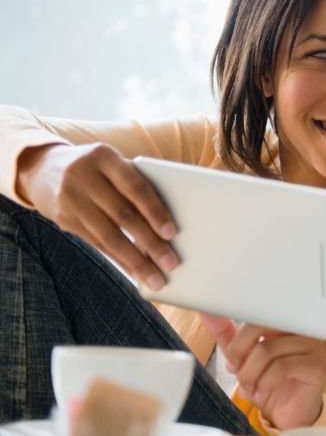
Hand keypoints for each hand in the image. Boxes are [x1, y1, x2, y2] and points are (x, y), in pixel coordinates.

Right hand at [16, 143, 177, 289]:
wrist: (42, 168)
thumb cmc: (97, 169)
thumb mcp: (112, 164)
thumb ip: (136, 183)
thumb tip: (168, 226)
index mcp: (104, 157)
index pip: (135, 187)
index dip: (154, 211)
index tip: (172, 234)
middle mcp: (83, 177)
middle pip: (123, 215)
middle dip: (150, 243)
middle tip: (171, 263)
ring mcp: (71, 199)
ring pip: (108, 235)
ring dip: (135, 260)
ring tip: (155, 278)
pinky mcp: (64, 219)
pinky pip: (96, 244)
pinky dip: (119, 259)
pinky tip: (135, 272)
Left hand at [200, 314, 325, 429]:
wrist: (290, 415)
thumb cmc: (270, 383)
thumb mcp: (244, 358)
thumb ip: (228, 336)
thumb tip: (207, 313)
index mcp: (288, 320)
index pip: (259, 312)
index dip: (239, 335)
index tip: (232, 356)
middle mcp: (305, 328)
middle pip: (262, 325)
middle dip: (240, 351)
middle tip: (236, 371)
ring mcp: (315, 346)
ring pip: (268, 349)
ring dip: (250, 374)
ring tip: (250, 387)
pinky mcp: (318, 365)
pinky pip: (281, 367)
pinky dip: (264, 383)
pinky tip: (262, 393)